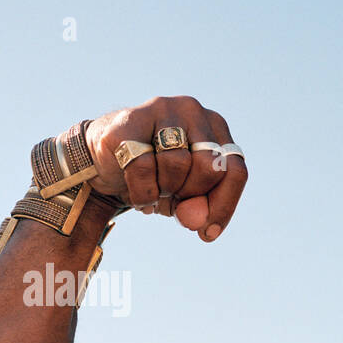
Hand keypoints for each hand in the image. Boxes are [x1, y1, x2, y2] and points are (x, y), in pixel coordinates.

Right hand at [84, 96, 248, 241]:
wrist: (107, 160)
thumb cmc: (157, 176)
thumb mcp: (186, 195)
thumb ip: (200, 207)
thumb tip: (200, 222)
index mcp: (216, 127)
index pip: (235, 170)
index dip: (223, 206)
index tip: (207, 233)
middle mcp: (193, 110)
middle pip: (209, 167)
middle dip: (191, 195)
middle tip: (174, 202)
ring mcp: (161, 109)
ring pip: (177, 165)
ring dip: (165, 192)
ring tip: (156, 193)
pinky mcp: (130, 120)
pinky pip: (144, 166)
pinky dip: (142, 193)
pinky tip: (139, 196)